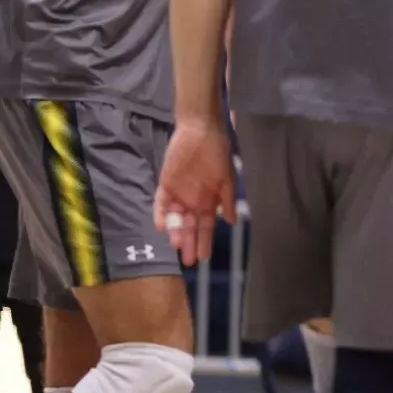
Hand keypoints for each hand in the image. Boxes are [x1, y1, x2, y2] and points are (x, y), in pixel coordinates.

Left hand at [153, 119, 236, 267]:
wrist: (200, 131)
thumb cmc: (217, 153)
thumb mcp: (227, 177)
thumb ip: (227, 199)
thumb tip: (231, 221)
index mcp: (209, 201)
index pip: (206, 226)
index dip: (204, 241)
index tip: (203, 258)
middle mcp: (193, 201)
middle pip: (189, 226)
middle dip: (189, 243)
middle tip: (187, 260)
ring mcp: (178, 194)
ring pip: (175, 218)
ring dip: (176, 231)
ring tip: (176, 244)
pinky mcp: (165, 184)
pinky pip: (161, 203)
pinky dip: (161, 214)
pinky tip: (162, 225)